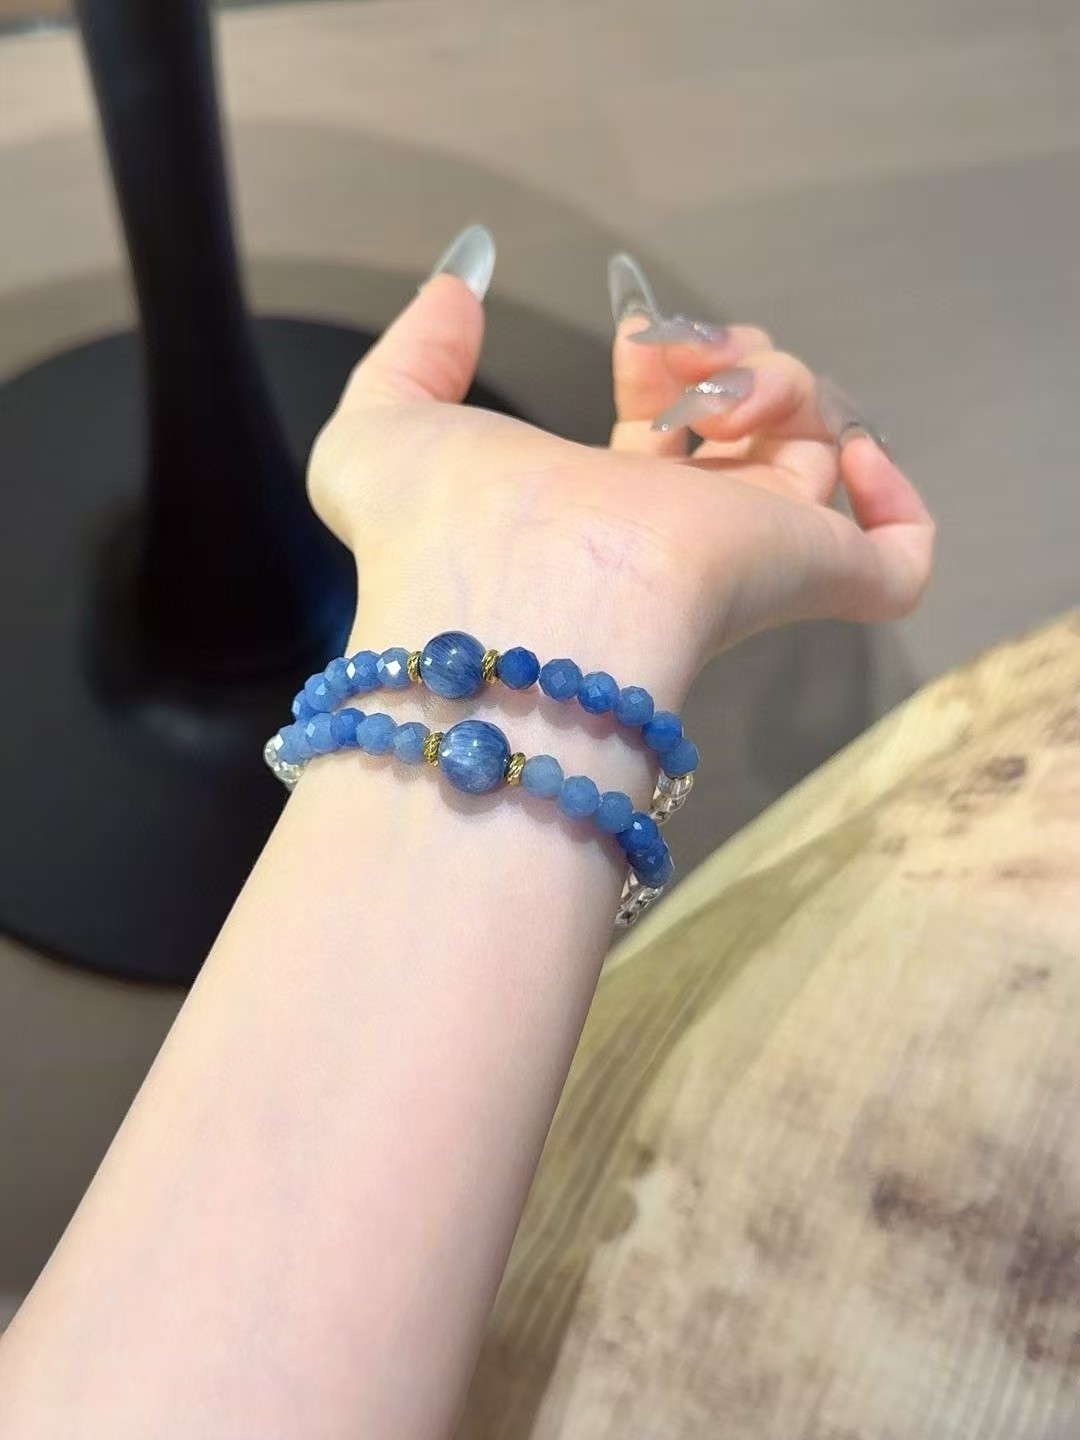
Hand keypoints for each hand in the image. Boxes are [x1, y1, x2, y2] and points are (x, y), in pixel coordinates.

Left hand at [309, 231, 932, 703]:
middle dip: (733, 360)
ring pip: (823, 459)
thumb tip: (459, 287)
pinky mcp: (810, 578)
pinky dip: (892, 502)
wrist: (509, 605)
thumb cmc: (439, 532)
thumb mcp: (379, 431)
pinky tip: (840, 458)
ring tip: (718, 397)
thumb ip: (410, 356)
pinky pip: (895, 560)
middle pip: (756, 432)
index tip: (630, 341)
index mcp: (605, 508)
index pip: (672, 431)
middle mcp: (684, 534)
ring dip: (784, 387)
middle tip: (679, 363)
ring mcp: (753, 558)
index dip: (666, 365)